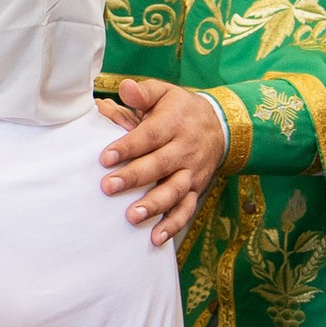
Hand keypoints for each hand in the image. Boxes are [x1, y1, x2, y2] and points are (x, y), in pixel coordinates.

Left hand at [98, 79, 224, 244]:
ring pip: (174, 191)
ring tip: (132, 217)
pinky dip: (173, 226)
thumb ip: (144, 92)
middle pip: (159, 165)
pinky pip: (186, 210)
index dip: (128, 146)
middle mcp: (185, 150)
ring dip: (154, 205)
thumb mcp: (165, 93)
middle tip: (108, 187)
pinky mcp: (196, 190)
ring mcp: (192, 173)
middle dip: (134, 178)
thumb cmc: (180, 109)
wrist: (221, 125)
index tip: (104, 157)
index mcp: (174, 124)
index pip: (149, 136)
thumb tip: (124, 87)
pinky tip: (156, 238)